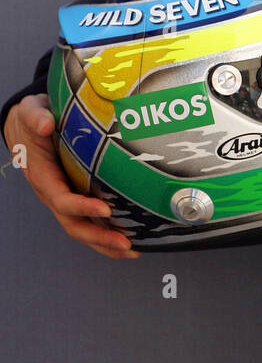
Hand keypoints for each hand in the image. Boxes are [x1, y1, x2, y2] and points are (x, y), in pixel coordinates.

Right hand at [4, 95, 139, 258]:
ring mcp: (64, 198)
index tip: (106, 209)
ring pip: (82, 229)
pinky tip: (130, 241)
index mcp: (42, 176)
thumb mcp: (31, 112)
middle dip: (99, 237)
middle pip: (73, 224)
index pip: (61, 199)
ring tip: (132, 250)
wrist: (29, 124)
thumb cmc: (33, 118)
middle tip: (125, 243)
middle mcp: (52, 193)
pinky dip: (107, 235)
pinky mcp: (75, 198)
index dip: (82, 206)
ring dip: (105, 243)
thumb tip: (46, 124)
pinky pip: (90, 222)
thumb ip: (37, 117)